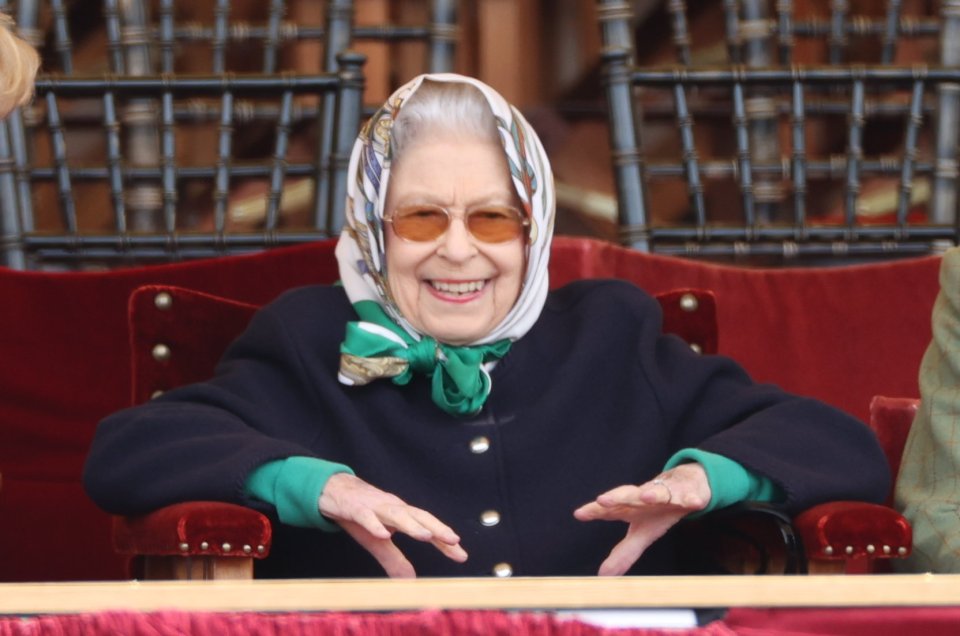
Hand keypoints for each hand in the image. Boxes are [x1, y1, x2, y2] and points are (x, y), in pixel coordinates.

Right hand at [318, 472, 467, 577]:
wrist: (332, 490)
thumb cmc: (360, 514)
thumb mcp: (378, 541)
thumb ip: (394, 560)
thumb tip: (411, 581)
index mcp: (401, 515)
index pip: (427, 527)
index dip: (444, 540)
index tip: (462, 555)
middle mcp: (392, 507)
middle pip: (418, 516)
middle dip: (436, 528)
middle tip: (454, 541)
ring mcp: (374, 506)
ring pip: (396, 514)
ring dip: (411, 524)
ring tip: (426, 536)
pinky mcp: (354, 507)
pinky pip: (366, 516)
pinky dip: (375, 524)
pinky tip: (383, 534)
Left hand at [573, 462, 710, 575]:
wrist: (686, 485)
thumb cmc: (658, 511)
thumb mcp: (641, 534)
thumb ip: (623, 552)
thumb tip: (603, 576)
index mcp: (631, 506)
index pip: (609, 508)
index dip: (594, 510)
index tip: (580, 514)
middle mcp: (644, 497)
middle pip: (628, 495)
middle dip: (616, 497)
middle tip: (603, 500)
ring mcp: (666, 494)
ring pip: (658, 492)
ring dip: (652, 493)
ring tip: (646, 496)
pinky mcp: (688, 493)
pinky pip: (690, 496)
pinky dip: (692, 498)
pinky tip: (694, 502)